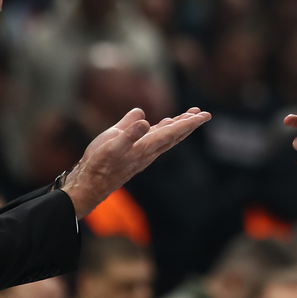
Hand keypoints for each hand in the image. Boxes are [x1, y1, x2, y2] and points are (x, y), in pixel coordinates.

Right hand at [62, 107, 210, 216]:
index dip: (189, 122)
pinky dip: (164, 130)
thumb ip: (128, 133)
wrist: (91, 184)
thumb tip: (144, 120)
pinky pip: (156, 139)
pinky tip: (164, 124)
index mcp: (146, 146)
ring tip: (189, 115)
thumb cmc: (99, 164)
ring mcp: (143, 153)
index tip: (205, 116)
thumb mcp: (111, 146)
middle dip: (189, 123)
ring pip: (167, 137)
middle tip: (203, 113)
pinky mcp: (135, 153)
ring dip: (179, 126)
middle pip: (175, 135)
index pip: (173, 132)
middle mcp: (149, 150)